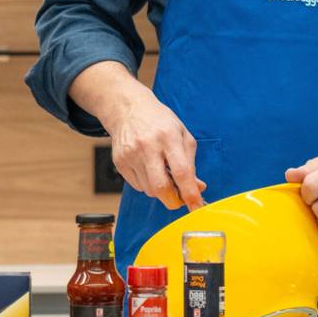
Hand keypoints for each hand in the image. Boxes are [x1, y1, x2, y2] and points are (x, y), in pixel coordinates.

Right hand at [106, 83, 205, 211]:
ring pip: (149, 190)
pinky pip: (137, 186)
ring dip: (160, 190)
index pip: (181, 172)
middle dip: (173, 200)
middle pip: (161, 187)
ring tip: (161, 172)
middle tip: (180, 198)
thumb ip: (190, 163)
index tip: (197, 207)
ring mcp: (131, 154)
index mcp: (168, 136)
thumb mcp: (181, 134)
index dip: (190, 194)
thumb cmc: (159, 121)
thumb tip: (197, 188)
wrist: (128, 109)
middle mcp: (148, 146)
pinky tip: (147, 168)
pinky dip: (146, 184)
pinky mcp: (119, 161)